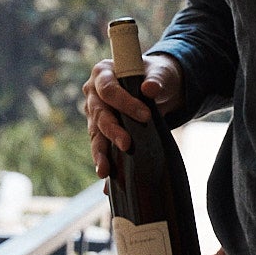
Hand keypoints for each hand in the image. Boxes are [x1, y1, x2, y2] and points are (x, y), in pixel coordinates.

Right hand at [83, 52, 182, 179]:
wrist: (158, 88)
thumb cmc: (156, 76)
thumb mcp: (161, 73)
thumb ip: (157, 79)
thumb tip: (150, 89)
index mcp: (103, 73)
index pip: (108, 89)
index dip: (124, 103)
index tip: (145, 115)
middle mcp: (93, 94)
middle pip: (99, 114)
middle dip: (113, 131)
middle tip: (127, 144)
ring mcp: (95, 114)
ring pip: (96, 135)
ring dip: (101, 153)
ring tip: (105, 171)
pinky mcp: (101, 132)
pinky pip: (101, 147)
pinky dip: (105, 162)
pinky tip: (107, 181)